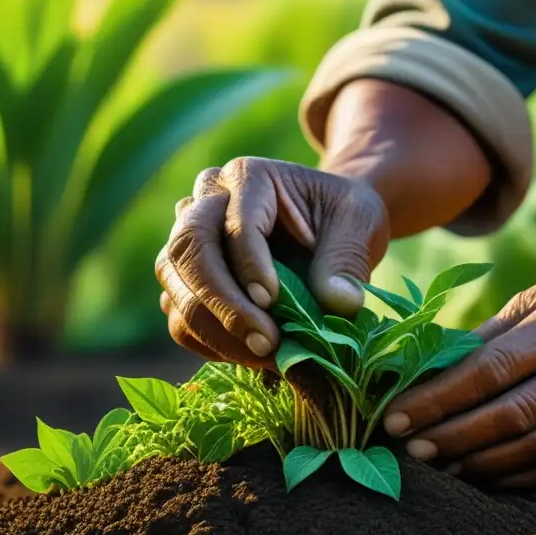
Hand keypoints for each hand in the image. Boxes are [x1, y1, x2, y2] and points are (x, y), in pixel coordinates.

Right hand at [156, 158, 389, 366]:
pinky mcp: (187, 285)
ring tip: (265, 357)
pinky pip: (179, 318)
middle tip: (266, 343)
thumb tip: (340, 303)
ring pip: (175, 288)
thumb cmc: (343, 218)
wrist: (328, 230)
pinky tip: (251, 357)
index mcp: (247, 177)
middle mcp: (205, 203)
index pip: (233, 221)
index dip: (249, 265)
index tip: (272, 302)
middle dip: (223, 303)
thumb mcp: (360, 223)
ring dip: (215, 330)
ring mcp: (188, 244)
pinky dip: (210, 344)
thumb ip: (348, 259)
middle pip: (189, 250)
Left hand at [381, 280, 535, 486]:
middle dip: (450, 435)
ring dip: (475, 463)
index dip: (439, 397)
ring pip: (531, 448)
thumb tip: (414, 377)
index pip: (492, 368)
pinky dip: (508, 477)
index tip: (395, 416)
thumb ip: (483, 338)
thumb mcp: (534, 304)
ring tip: (435, 465)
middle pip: (510, 413)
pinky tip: (474, 474)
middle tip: (408, 449)